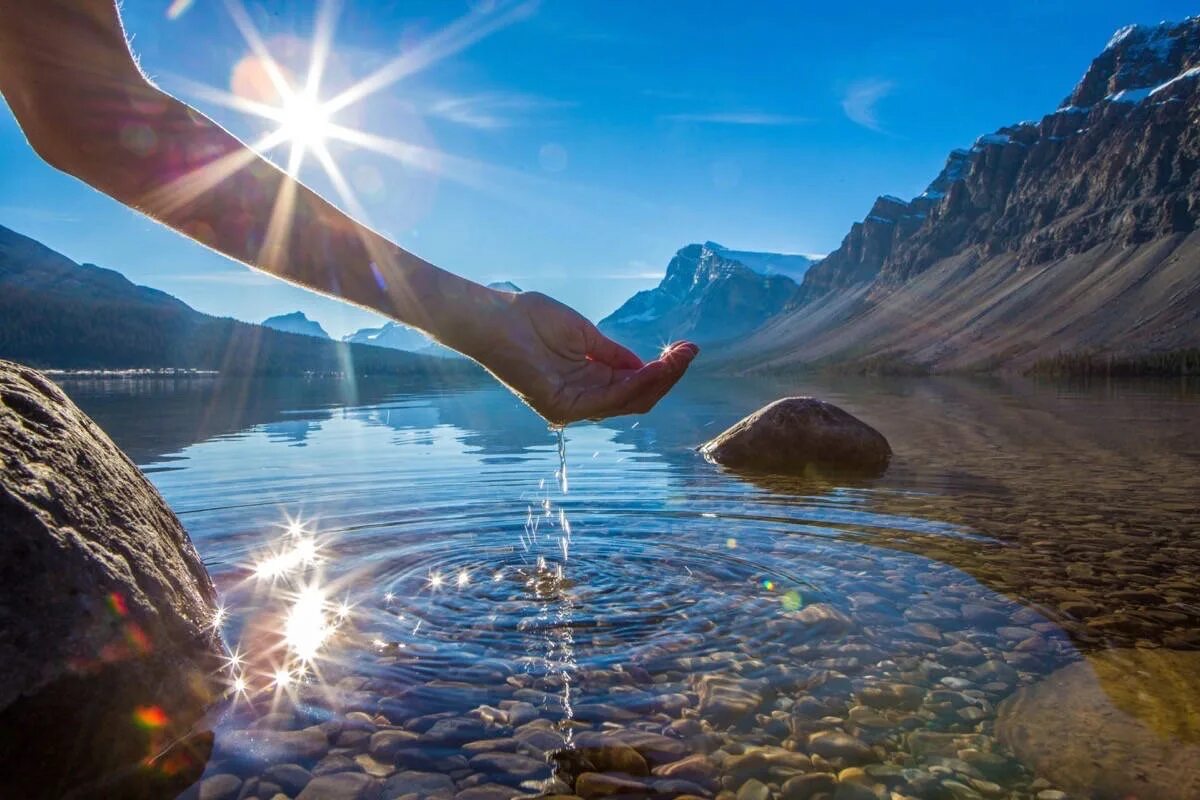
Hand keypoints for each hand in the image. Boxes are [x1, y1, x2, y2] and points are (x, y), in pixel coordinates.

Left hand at [471, 290, 698, 425]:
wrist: (496, 318)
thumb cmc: (531, 320)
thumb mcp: (585, 335)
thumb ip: (614, 354)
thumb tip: (646, 365)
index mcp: (587, 381)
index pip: (633, 384)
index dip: (661, 370)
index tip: (685, 349)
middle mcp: (582, 398)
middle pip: (636, 397)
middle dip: (666, 376)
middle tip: (689, 353)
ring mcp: (573, 406)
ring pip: (628, 401)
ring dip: (658, 380)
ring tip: (679, 358)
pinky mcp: (563, 407)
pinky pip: (609, 399)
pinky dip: (635, 384)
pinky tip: (655, 367)